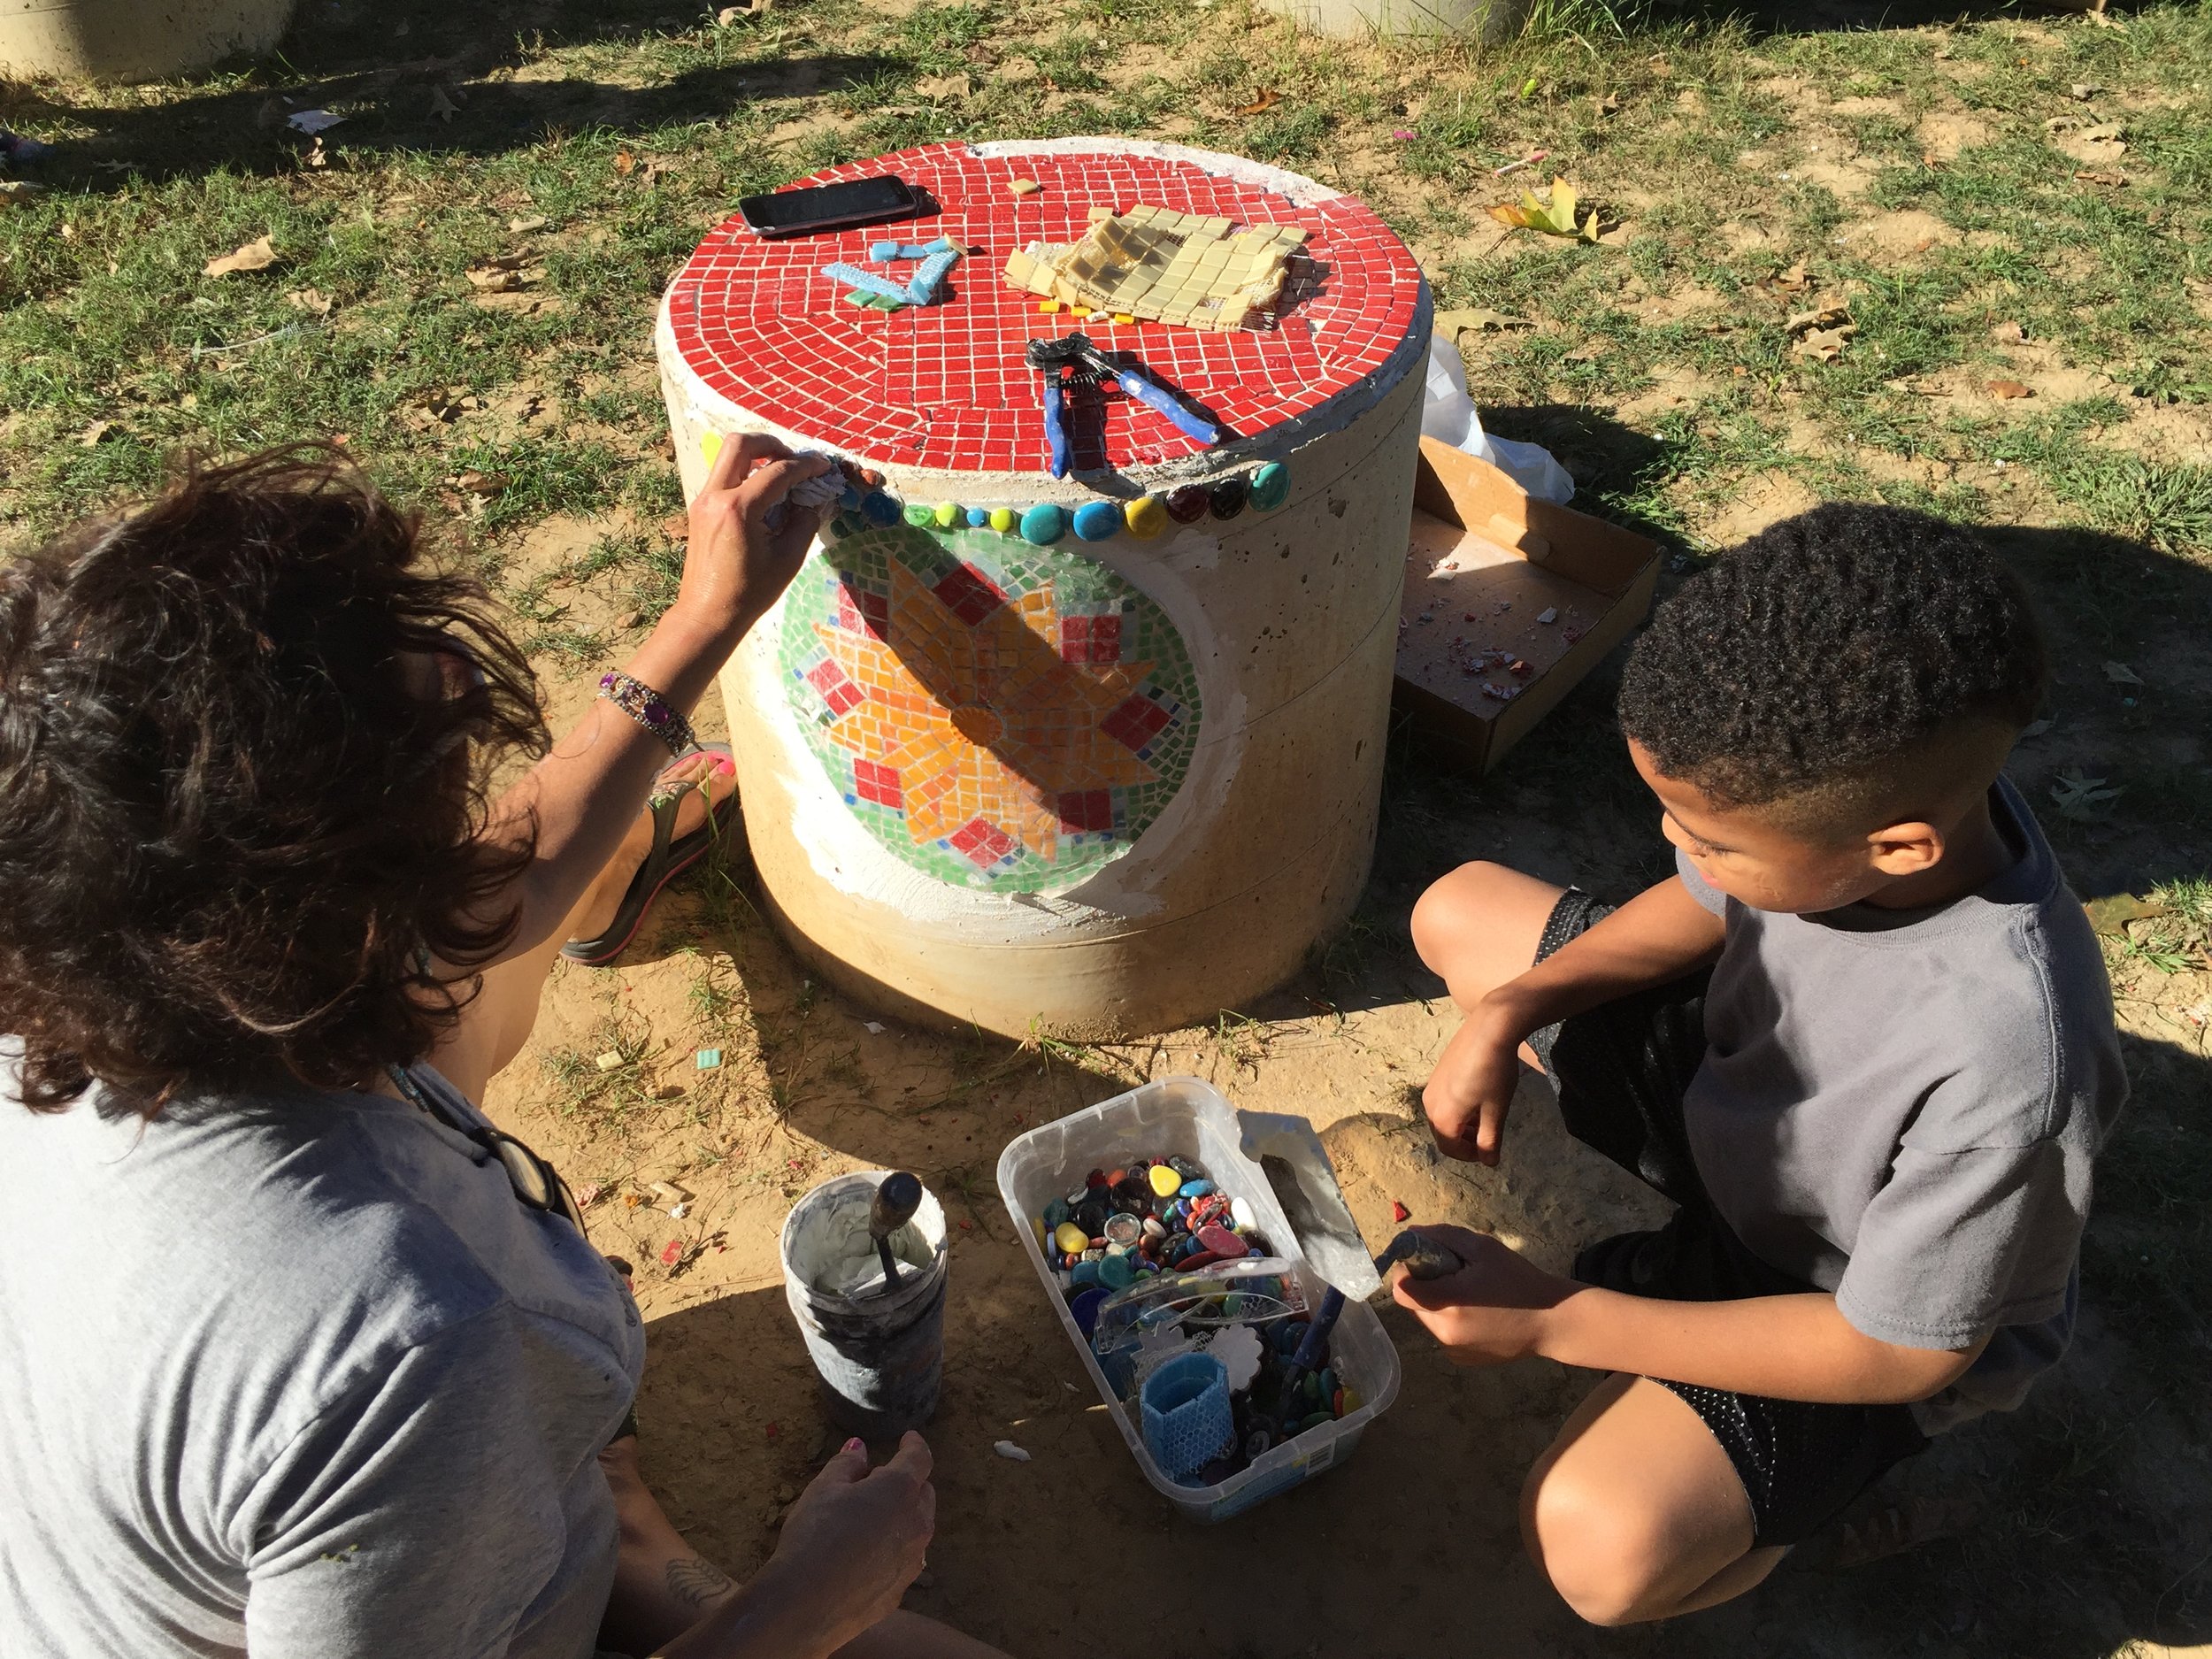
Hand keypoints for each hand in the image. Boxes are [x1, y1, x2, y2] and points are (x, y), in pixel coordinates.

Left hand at [676, 432, 834, 641]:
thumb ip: (803, 523)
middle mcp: (715, 497)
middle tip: (793, 460)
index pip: (778, 471)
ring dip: (757, 457)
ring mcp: (703, 501)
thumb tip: (811, 501)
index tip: (823, 466)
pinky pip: (724, 476)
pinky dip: (746, 474)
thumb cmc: (750, 593)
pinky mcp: (700, 509)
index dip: (806, 466)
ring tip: (780, 476)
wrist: (708, 614)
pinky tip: (764, 496)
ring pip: (729, 456)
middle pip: (740, 443)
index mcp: (738, 509)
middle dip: (772, 444)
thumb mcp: (788, 559)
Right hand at [755, 1433, 934, 1647]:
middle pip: (924, 1494)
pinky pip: (903, 1562)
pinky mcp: (901, 1592)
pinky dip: (892, 1551)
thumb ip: (846, 1464)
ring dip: (902, 1518)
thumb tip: (859, 1449)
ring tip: (871, 1520)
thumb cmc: (814, 1535)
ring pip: (917, 1530)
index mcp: (899, 1490)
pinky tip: (865, 1559)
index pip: (920, 1458)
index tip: (908, 1438)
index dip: (915, 1445)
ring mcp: (912, 1562)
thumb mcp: (823, 1489)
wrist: (806, 1606)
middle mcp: (916, 1524)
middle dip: (908, 1483)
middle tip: (879, 1482)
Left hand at [1387, 1224, 1578, 1365]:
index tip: (1425, 1261)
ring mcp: (1452, 1349)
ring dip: (1437, 1303)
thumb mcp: (1484, 1249)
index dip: (1406, 1271)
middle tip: (1453, 1274)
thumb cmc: (1519, 1280)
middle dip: (1424, 1286)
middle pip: (1413, 1304)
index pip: (1401, 1290)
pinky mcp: (1462, 1359)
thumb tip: (1411, 1234)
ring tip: (1469, 1294)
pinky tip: (1477, 1314)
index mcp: (1449, 1302)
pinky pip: (1442, 1334)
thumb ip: (1444, 1238)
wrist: (1552, 1322)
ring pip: (1426, 1320)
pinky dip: (1450, 1321)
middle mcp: (1444, 1332)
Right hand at [1422, 1001, 1526, 1164]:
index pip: (1451, 1149)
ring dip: (1462, 1124)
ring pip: (1443, 1116)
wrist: (1489, 1029)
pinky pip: (1442, 1100)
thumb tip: (1489, 1162)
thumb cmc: (1494, 1073)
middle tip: (1489, 1135)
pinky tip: (1478, 1094)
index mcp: (1443, 1118)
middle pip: (1444, 1134)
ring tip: (1485, 1115)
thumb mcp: (1496, 1111)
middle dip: (1465, 1140)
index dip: (1470, 1156)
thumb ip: (1490, 1141)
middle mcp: (1430, 1104)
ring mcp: (1431, 1086)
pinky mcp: (1436, 1073)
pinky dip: (1458, 1108)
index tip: (1489, 1151)